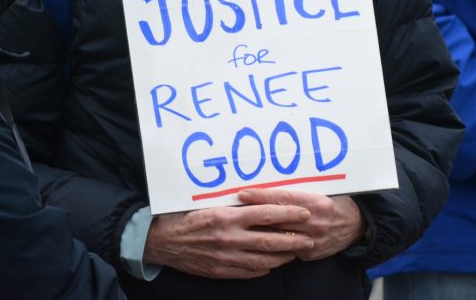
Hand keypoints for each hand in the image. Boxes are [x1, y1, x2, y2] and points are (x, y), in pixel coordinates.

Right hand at [143, 204, 314, 278]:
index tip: (305, 213)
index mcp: (229, 216)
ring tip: (295, 252)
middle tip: (309, 238)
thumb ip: (237, 207)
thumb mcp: (213, 206)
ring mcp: (227, 256)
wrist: (166, 241)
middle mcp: (230, 237)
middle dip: (294, 239)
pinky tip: (272, 262)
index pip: (266, 213)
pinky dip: (265, 267)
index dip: (289, 213)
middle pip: (271, 239)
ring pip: (264, 258)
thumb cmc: (190, 218)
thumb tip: (264, 203)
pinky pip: (250, 271)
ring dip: (283, 256)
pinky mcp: (222, 271)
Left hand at [238, 188, 364, 260]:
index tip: (243, 193)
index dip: (261, 196)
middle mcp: (315, 223)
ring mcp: (312, 241)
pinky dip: (272, 244)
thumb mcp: (322, 190)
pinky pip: (285, 250)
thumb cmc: (334, 202)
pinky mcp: (309, 255)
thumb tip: (271, 180)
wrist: (355, 226)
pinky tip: (257, 240)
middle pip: (277, 219)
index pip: (283, 198)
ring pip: (278, 237)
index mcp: (317, 203)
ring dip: (259, 232)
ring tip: (240, 226)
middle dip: (254, 214)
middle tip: (234, 209)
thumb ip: (300, 190)